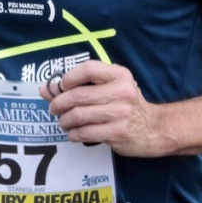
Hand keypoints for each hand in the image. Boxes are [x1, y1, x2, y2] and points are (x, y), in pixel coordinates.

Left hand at [39, 60, 166, 157]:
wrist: (155, 128)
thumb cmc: (127, 104)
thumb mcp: (110, 88)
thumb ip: (80, 86)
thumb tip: (46, 89)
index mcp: (119, 75)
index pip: (88, 69)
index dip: (69, 78)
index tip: (61, 87)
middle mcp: (121, 91)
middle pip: (78, 96)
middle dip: (59, 103)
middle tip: (54, 109)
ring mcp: (120, 113)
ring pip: (78, 116)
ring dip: (64, 121)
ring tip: (64, 122)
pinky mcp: (117, 132)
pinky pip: (84, 133)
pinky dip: (73, 134)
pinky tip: (74, 133)